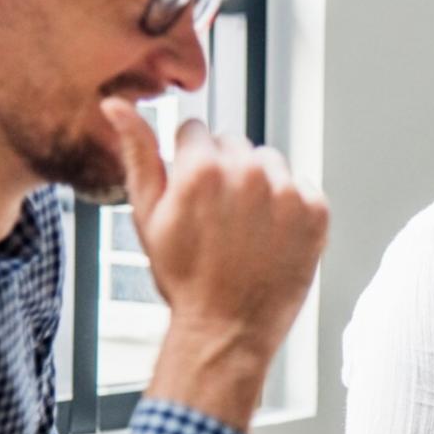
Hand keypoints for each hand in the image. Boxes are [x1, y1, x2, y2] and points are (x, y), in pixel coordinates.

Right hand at [104, 100, 328, 429]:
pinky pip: (301, 186)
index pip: (196, 132)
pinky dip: (290, 206)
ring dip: (259, 185)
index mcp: (202, 168)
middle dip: (224, 171)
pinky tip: (271, 235)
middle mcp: (248, 173)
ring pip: (269, 162)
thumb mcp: (147, 215)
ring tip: (245, 228)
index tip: (192, 196)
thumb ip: (138, 153)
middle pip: (234, 145)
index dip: (189, 164)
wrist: (228, 329)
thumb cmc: (183, 277)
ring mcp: (287, 192)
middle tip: (218, 217)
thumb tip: (117, 104)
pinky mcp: (316, 211)